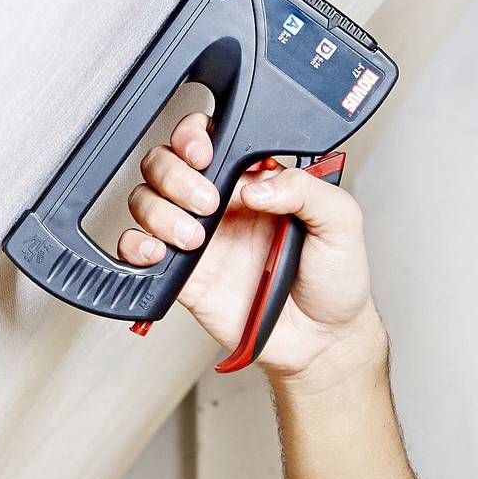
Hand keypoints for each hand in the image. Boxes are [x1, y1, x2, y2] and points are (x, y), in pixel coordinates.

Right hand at [115, 107, 383, 382]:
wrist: (322, 342)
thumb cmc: (335, 281)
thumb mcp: (342, 222)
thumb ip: (306, 189)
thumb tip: (258, 185)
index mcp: (256, 182)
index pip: (211, 140)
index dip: (195, 136)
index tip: (204, 154)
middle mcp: (222, 206)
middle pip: (167, 163)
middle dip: (175, 174)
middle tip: (207, 201)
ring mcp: (199, 239)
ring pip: (147, 201)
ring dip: (159, 211)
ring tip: (194, 236)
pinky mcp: (183, 276)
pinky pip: (140, 250)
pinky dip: (135, 245)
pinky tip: (157, 251)